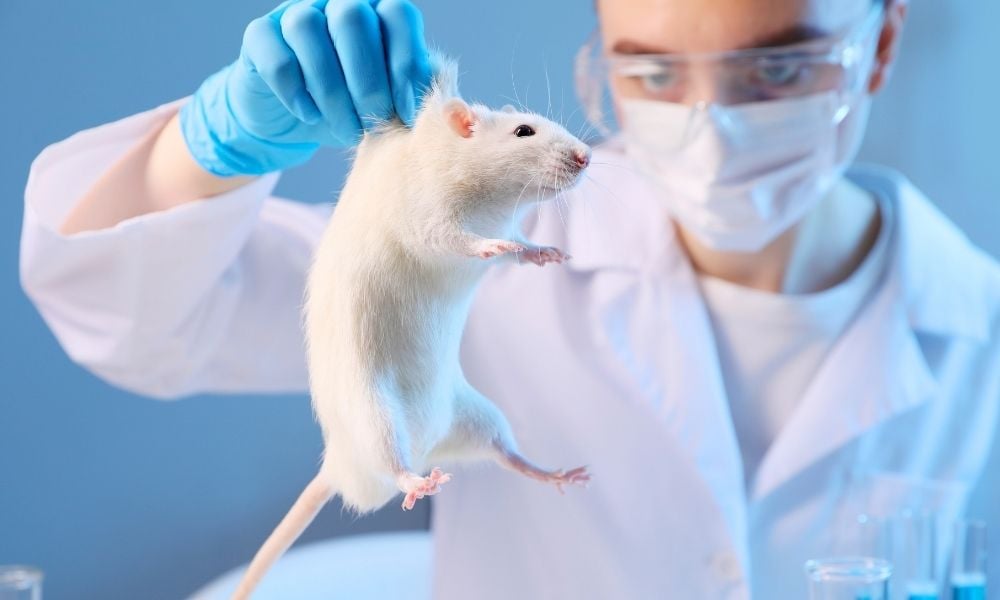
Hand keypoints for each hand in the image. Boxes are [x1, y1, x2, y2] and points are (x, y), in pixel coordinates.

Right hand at [179, 0, 431, 175]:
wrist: (294, 121)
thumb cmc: (354, 108)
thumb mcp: (392, 106)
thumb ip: (421, 99)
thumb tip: (460, 119)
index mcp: (376, 13)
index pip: (397, 13)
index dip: (405, 61)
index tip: (406, 110)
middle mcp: (335, 3)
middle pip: (353, 16)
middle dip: (367, 78)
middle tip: (374, 119)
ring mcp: (294, 14)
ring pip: (308, 30)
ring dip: (331, 90)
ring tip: (346, 128)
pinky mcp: (260, 37)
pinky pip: (276, 55)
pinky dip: (296, 92)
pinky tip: (310, 116)